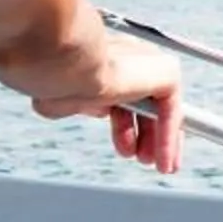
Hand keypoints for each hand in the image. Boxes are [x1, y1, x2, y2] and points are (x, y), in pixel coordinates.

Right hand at [32, 42, 183, 174]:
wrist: (61, 58)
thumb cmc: (51, 75)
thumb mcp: (61, 96)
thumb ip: (78, 102)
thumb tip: (99, 108)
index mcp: (104, 58)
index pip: (124, 93)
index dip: (127, 124)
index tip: (127, 147)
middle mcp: (130, 57)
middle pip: (148, 103)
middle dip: (145, 135)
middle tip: (141, 158)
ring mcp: (150, 62)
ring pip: (162, 110)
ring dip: (160, 142)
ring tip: (154, 164)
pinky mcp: (167, 72)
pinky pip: (171, 113)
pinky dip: (168, 140)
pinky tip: (166, 162)